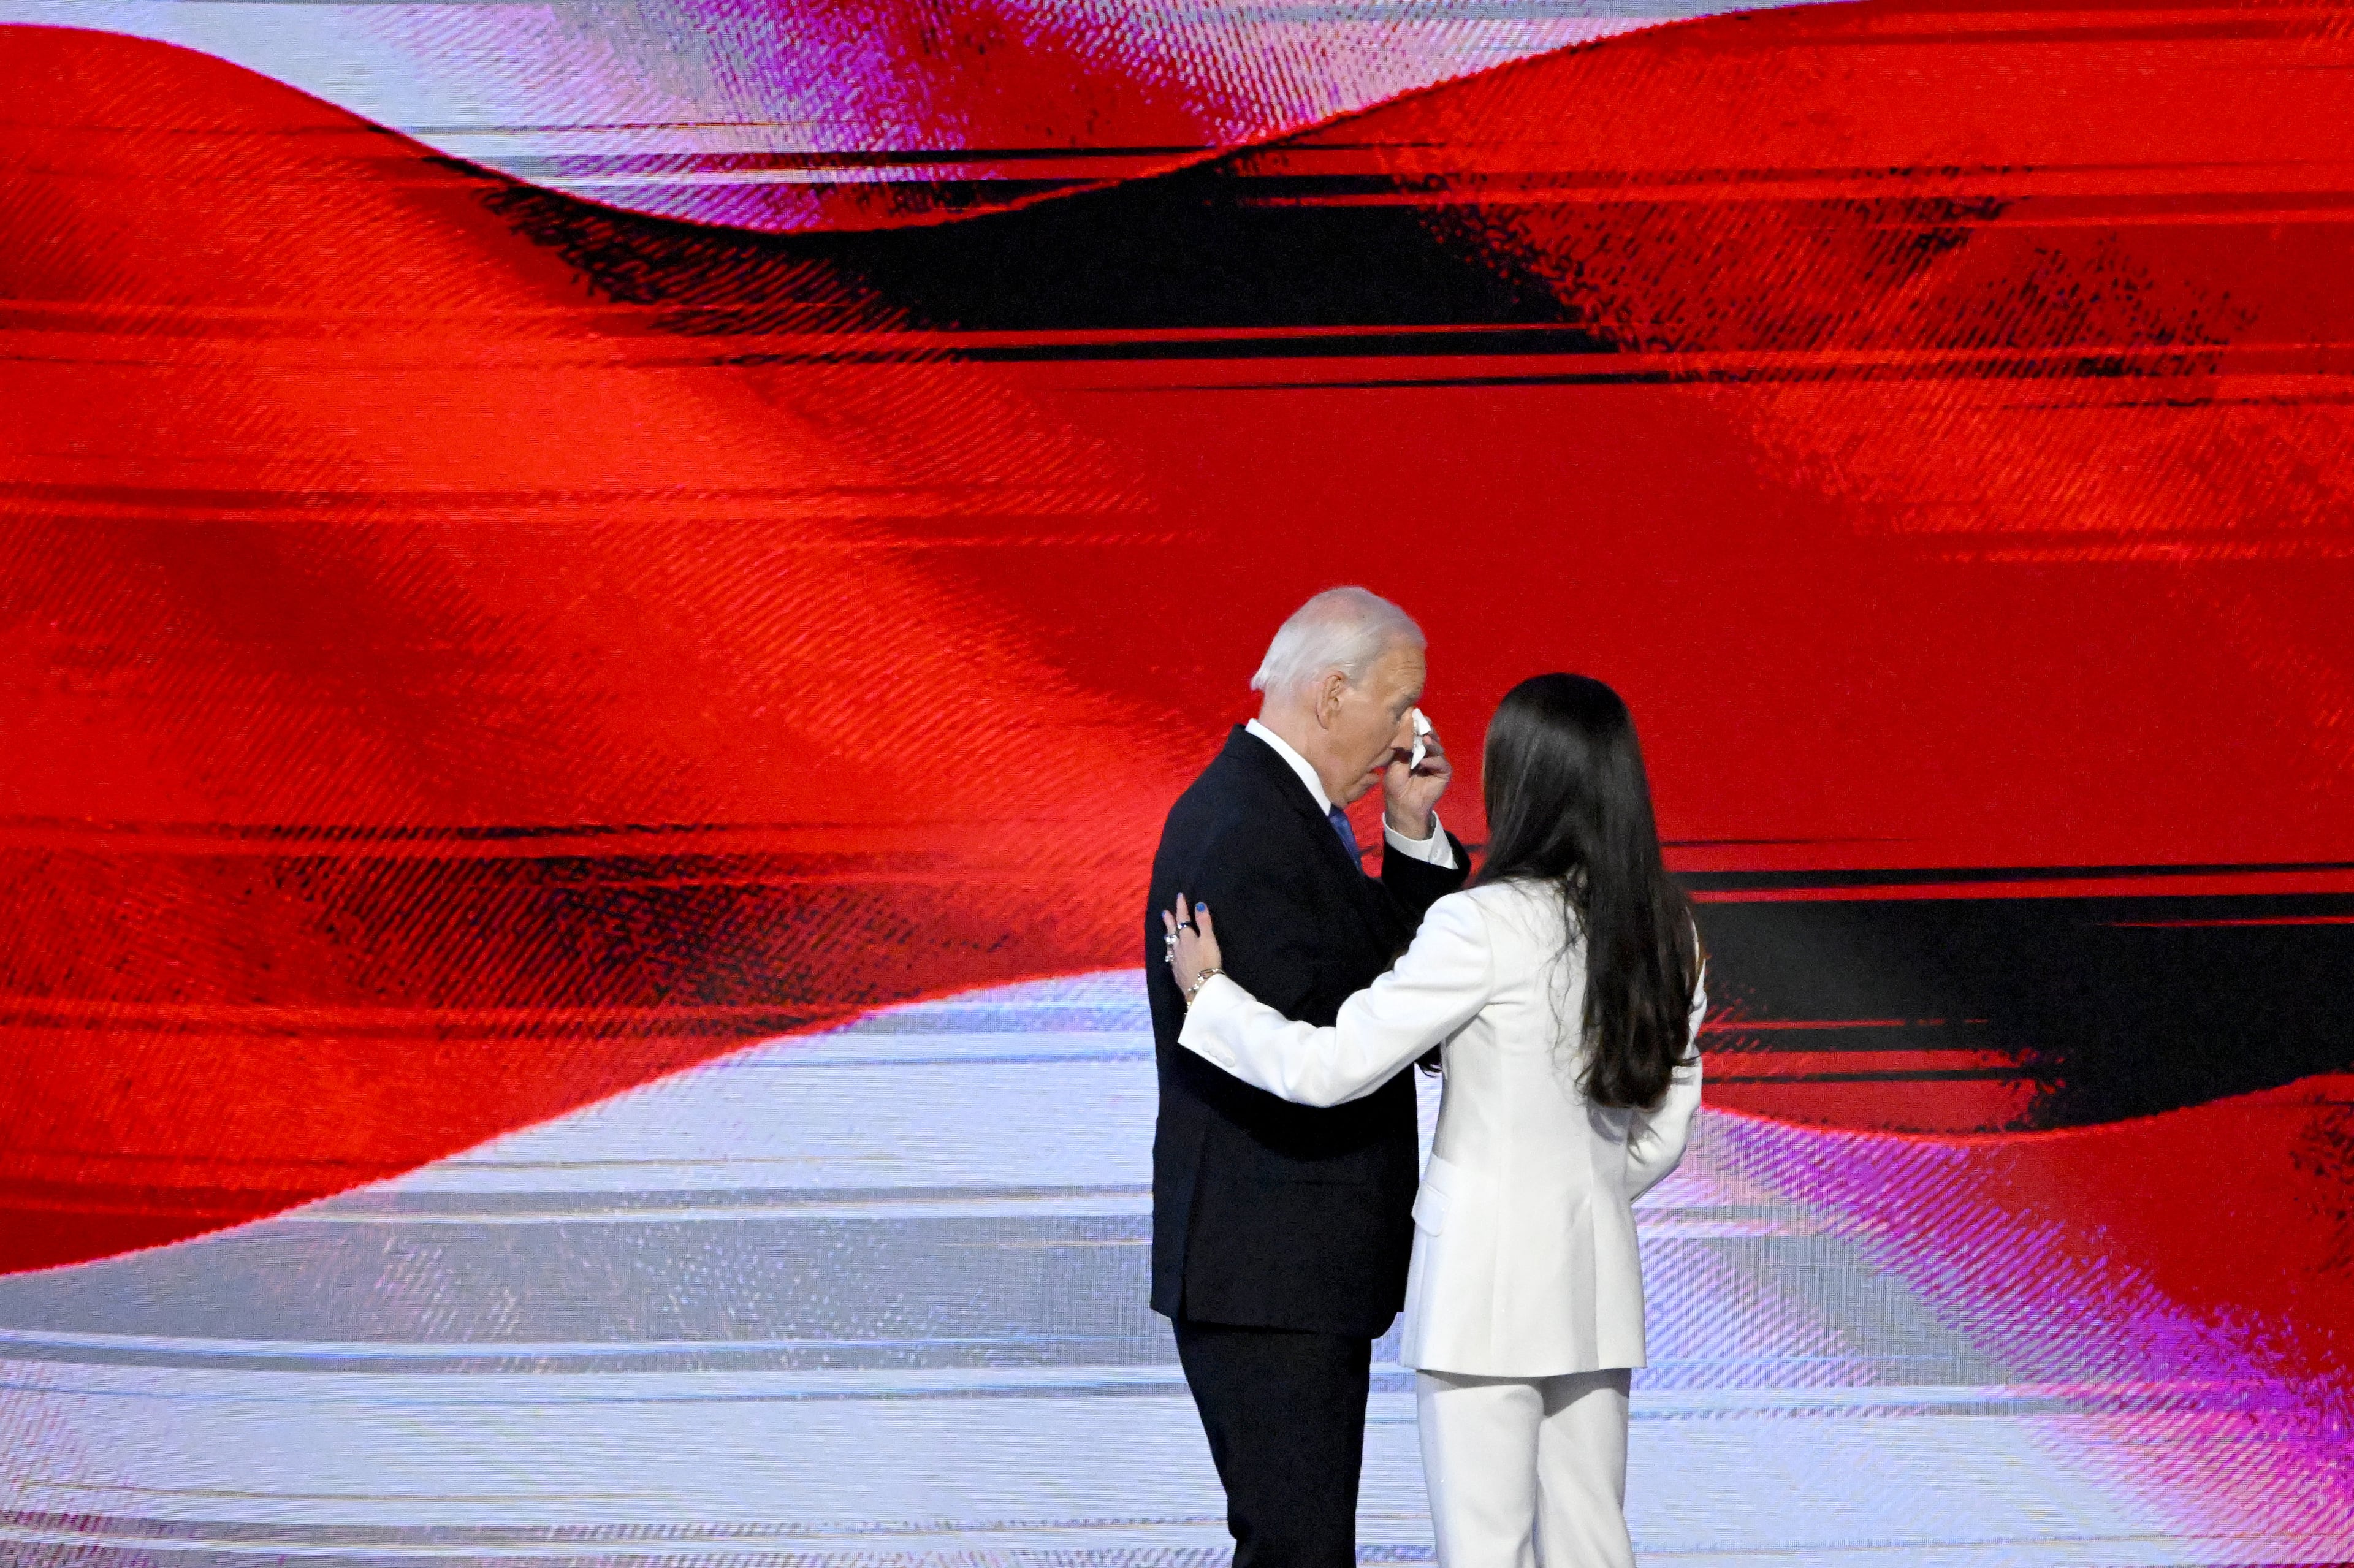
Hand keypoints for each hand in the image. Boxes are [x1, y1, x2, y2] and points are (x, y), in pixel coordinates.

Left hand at [1161, 893, 1222, 1000]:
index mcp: (1187, 937)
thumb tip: (1199, 904)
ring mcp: (1175, 960)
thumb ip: (1204, 923)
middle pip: (1172, 931)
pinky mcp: (1176, 972)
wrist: (1201, 986)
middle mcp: (1178, 947)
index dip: (1181, 907)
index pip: (1183, 919)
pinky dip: (1170, 951)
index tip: (1179, 896)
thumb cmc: (1208, 961)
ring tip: (1166, 932)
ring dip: (1168, 936)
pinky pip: (1170, 957)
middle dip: (1169, 921)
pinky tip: (1170, 954)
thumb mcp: (1209, 940)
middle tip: (1164, 912)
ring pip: (1170, 944)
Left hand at [1383, 719, 1451, 839]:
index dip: (1418, 725)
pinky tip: (1424, 761)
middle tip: (1423, 725)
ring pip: (1437, 748)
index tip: (1416, 716)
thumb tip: (1407, 729)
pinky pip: (1442, 763)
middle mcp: (1427, 753)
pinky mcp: (1443, 773)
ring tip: (1424, 741)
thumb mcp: (1395, 763)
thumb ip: (1402, 748)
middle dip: (1427, 730)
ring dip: (1431, 744)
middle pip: (1431, 737)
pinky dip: (1433, 761)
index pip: (1419, 733)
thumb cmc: (1395, 784)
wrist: (1402, 805)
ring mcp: (1436, 762)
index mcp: (1415, 749)